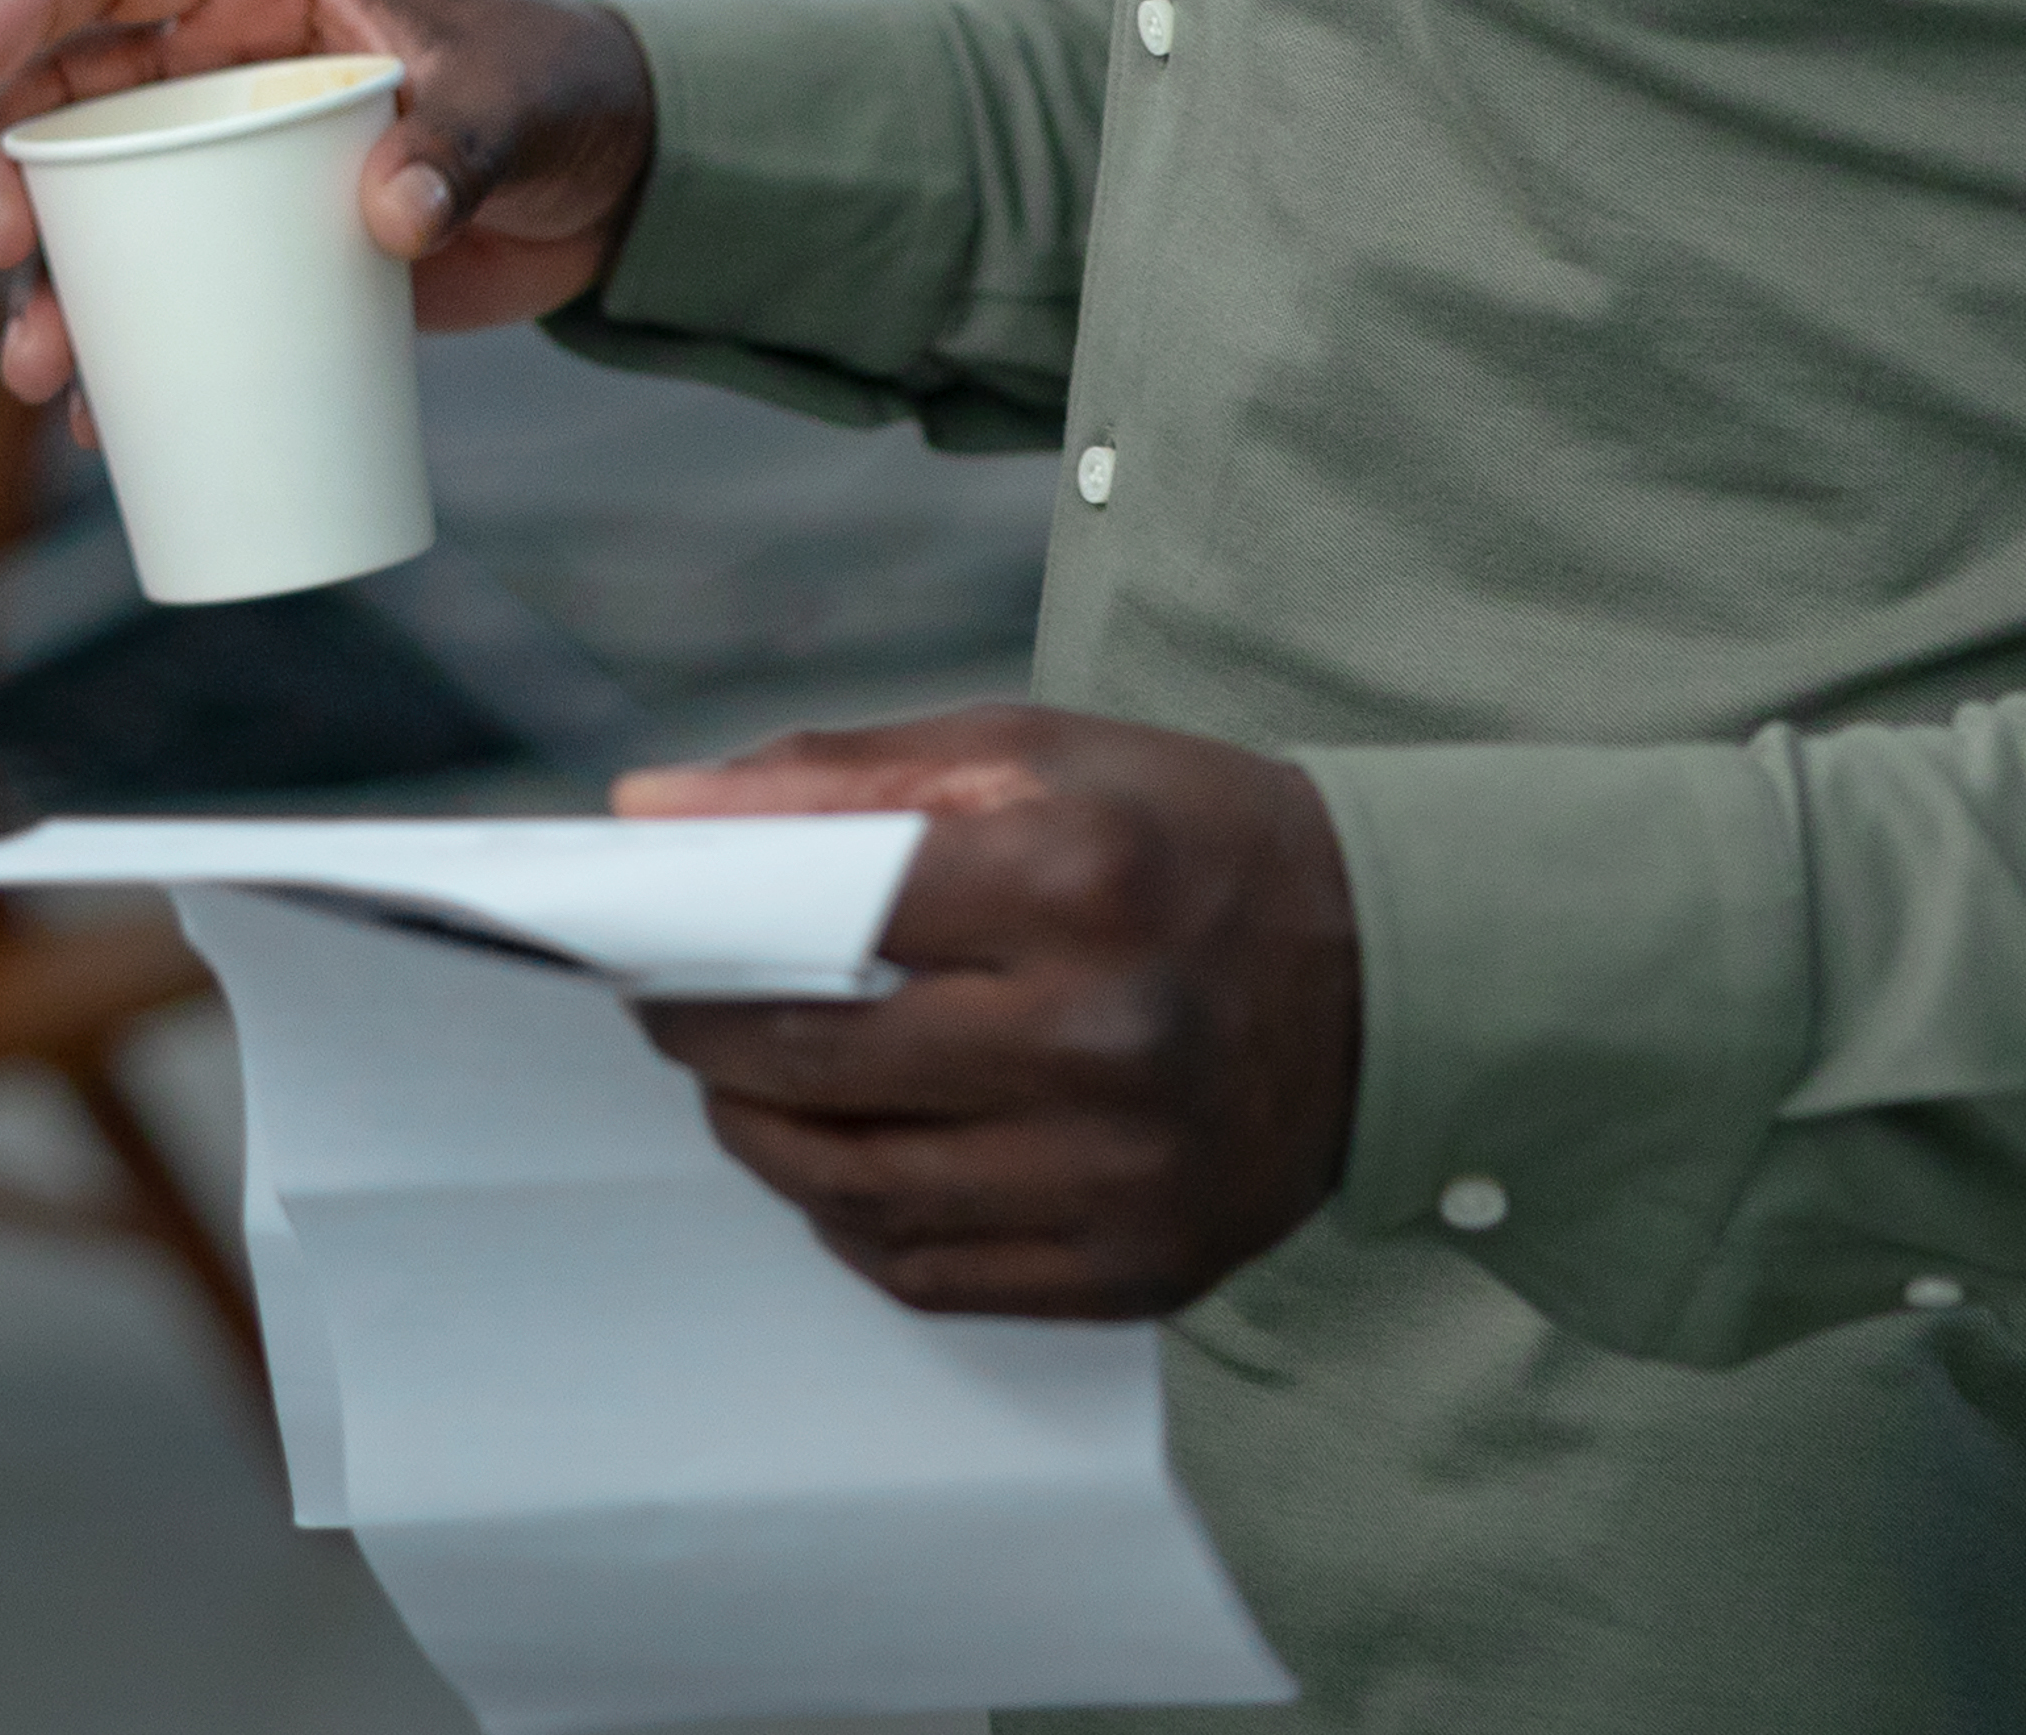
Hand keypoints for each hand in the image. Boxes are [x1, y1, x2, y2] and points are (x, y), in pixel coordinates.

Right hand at [0, 0, 659, 410]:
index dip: (24, 0)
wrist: (613, 180)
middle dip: (3, 160)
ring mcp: (229, 148)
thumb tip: (393, 214)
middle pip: (64, 88)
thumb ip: (466, 145)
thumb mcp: (522, 106)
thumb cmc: (565, 95)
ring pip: (88, 196)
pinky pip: (152, 280)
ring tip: (37, 365)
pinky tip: (94, 416)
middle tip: (6, 241)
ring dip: (43, 277)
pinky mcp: (252, 235)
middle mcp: (224, 53)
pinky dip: (113, 343)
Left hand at [620, 703, 1361, 1319]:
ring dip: (763, 1134)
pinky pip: (929, 1273)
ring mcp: (1124, 1175)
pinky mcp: (1138, 1270)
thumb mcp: (1030, 751)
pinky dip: (854, 1220)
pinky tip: (850, 1156)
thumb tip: (649, 808)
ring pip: (851, 1188)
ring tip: (749, 1080)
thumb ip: (836, 778)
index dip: (694, 930)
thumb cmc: (1185, 839)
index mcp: (1075, 883)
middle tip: (671, 1006)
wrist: (1392, 976)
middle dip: (704, 1036)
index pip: (818, 921)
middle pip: (816, 1068)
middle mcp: (1103, 1041)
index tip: (633, 931)